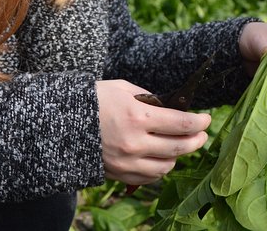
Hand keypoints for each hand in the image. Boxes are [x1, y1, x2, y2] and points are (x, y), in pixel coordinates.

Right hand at [95, 79, 210, 185]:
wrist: (61, 122)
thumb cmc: (93, 99)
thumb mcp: (123, 88)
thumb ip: (149, 99)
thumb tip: (170, 108)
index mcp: (137, 117)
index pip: (181, 124)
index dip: (198, 122)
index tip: (205, 119)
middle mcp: (135, 143)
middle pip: (179, 148)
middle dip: (196, 140)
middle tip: (201, 134)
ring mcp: (127, 162)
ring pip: (166, 166)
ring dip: (178, 156)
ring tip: (180, 145)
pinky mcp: (119, 174)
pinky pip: (149, 178)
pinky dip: (160, 169)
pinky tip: (162, 158)